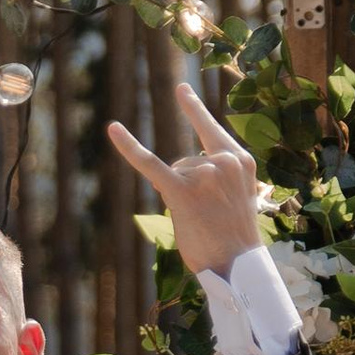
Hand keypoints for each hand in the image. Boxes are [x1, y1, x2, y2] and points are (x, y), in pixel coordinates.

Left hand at [108, 81, 263, 282]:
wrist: (237, 266)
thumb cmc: (235, 238)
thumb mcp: (237, 198)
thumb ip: (217, 178)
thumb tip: (179, 174)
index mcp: (240, 160)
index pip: (211, 130)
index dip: (194, 110)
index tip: (180, 88)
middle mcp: (222, 161)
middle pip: (186, 161)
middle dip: (187, 185)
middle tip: (207, 217)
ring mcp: (202, 174)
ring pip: (173, 172)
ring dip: (178, 195)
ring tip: (199, 220)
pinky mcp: (180, 190)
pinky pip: (149, 164)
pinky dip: (129, 147)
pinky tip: (113, 129)